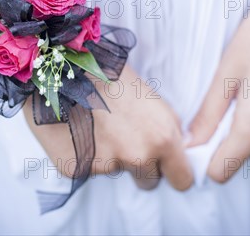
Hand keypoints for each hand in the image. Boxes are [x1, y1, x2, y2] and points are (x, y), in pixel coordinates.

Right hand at [23, 65, 193, 190]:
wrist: (68, 68)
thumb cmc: (112, 76)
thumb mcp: (153, 99)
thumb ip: (169, 128)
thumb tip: (181, 148)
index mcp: (163, 139)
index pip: (182, 179)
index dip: (175, 173)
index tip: (167, 168)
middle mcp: (138, 156)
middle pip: (148, 181)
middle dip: (141, 166)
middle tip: (125, 138)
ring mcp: (107, 165)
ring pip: (117, 171)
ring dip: (111, 157)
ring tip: (99, 126)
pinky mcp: (79, 168)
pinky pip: (88, 168)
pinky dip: (85, 154)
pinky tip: (80, 130)